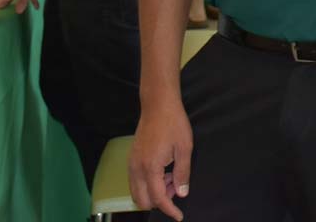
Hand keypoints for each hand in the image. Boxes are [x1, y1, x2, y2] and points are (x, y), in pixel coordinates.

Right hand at [129, 100, 192, 219]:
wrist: (158, 105)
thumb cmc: (174, 123)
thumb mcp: (185, 148)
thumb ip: (183, 173)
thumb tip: (181, 193)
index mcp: (151, 167)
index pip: (158, 198)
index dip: (169, 210)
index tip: (179, 216)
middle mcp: (136, 169)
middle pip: (142, 200)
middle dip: (160, 201)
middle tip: (176, 188)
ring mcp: (131, 164)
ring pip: (137, 192)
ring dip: (153, 192)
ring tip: (171, 178)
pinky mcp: (131, 159)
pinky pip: (135, 181)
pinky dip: (147, 184)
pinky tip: (163, 171)